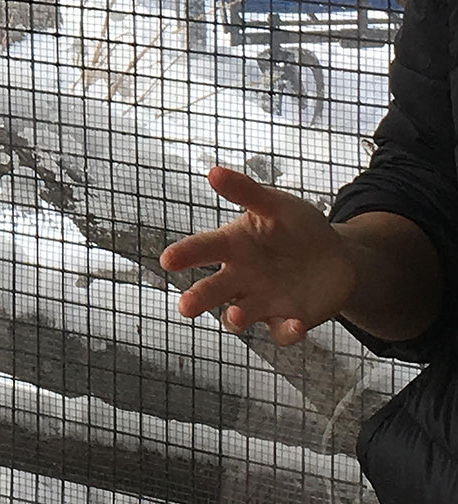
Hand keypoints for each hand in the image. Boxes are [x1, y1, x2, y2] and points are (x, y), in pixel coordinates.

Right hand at [159, 164, 357, 345]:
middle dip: (198, 298)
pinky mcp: (287, 320)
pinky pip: (281, 331)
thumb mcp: (275, 204)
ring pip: (239, 316)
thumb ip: (246, 192)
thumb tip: (213, 172)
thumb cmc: (295, 225)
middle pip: (213, 290)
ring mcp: (261, 301)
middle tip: (185, 307)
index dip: (185, 254)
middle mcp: (240, 277)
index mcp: (233, 245)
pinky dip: (286, 331)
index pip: (204, 248)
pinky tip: (296, 325)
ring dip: (235, 318)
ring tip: (235, 316)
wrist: (335, 256)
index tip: (167, 260)